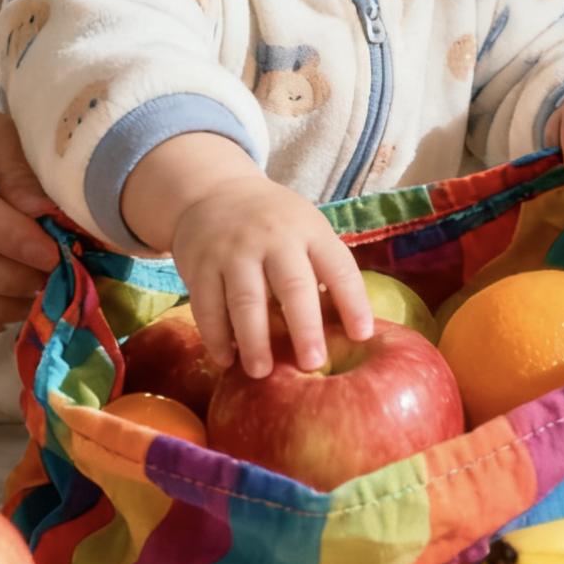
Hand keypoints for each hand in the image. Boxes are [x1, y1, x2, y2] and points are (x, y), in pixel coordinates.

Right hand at [171, 176, 374, 378]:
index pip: (338, 267)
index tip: (362, 337)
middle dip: (304, 328)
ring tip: (262, 373)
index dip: (353, 302)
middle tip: (312, 364)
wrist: (213, 191)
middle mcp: (273, 238)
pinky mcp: (200, 264)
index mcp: (309, 231)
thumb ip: (323, 270)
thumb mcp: (305, 230)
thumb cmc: (273, 224)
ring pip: (246, 300)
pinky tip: (225, 359)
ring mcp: (233, 250)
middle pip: (292, 285)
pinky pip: (207, 306)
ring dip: (254, 340)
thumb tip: (350, 331)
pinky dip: (216, 336)